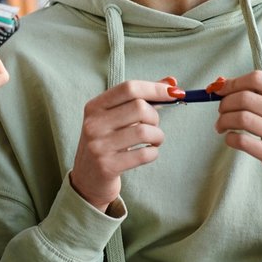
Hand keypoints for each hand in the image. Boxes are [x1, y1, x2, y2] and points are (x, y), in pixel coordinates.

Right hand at [69, 80, 172, 212]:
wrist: (87, 179)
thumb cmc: (107, 142)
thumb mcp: (115, 118)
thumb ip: (141, 98)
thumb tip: (172, 82)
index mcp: (94, 106)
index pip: (129, 88)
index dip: (155, 88)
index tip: (174, 92)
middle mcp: (94, 124)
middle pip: (139, 107)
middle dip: (155, 117)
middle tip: (154, 126)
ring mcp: (99, 145)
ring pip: (144, 131)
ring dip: (158, 136)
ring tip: (154, 141)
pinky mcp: (107, 166)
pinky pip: (144, 154)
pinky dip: (153, 152)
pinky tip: (149, 152)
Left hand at [213, 70, 261, 198]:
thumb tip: (227, 86)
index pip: (258, 79)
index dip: (234, 82)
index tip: (220, 89)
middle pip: (246, 97)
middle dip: (225, 103)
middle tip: (220, 112)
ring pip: (242, 118)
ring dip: (223, 121)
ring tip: (221, 127)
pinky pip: (243, 141)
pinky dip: (230, 139)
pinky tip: (231, 140)